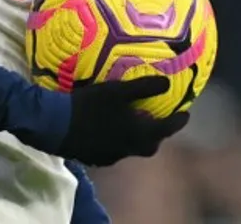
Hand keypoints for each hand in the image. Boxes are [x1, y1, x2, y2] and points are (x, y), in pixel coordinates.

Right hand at [57, 76, 189, 166]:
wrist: (54, 125)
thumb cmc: (89, 106)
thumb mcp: (117, 91)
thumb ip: (143, 87)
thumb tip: (167, 82)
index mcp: (137, 136)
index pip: (165, 130)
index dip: (177, 122)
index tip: (186, 114)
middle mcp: (127, 150)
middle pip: (149, 145)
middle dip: (157, 134)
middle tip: (158, 119)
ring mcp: (109, 156)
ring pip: (130, 148)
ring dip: (136, 136)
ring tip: (133, 121)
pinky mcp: (94, 157)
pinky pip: (114, 149)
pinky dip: (118, 139)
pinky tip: (109, 128)